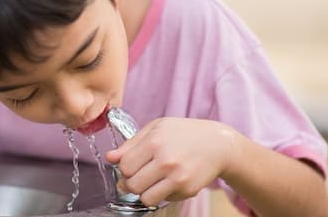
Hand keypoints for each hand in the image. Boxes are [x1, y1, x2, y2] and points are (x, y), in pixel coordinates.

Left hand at [105, 117, 238, 205]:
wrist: (217, 144)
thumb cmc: (184, 133)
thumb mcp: (156, 128)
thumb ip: (131, 144)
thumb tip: (110, 158)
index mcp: (154, 142)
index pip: (125, 166)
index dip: (123, 168)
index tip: (129, 166)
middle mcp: (166, 161)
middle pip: (132, 185)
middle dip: (130, 183)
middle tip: (137, 176)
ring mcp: (177, 177)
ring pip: (145, 198)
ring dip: (144, 192)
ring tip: (150, 181)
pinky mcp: (187, 190)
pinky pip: (163, 200)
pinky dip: (161, 194)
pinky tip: (167, 181)